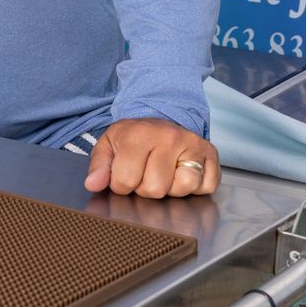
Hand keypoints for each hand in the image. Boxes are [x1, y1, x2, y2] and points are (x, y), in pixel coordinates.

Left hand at [83, 118, 219, 197]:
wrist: (162, 118)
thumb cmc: (134, 137)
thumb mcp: (109, 144)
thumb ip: (99, 166)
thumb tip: (93, 184)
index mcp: (140, 134)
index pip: (126, 181)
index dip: (122, 185)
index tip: (125, 173)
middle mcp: (170, 137)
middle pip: (155, 188)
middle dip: (146, 188)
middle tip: (146, 173)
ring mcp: (193, 145)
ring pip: (183, 187)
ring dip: (172, 189)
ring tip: (164, 174)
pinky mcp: (211, 154)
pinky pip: (206, 186)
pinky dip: (195, 187)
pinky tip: (182, 172)